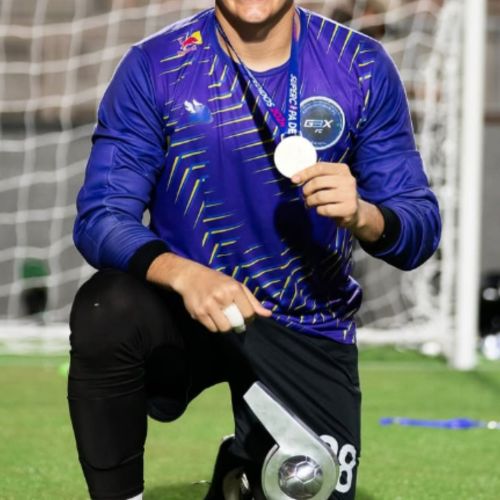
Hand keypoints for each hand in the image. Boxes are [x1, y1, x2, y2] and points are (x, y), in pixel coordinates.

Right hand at [147, 254, 271, 332]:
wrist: (190, 277)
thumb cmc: (218, 281)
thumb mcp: (236, 285)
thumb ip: (252, 301)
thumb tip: (268, 314)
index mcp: (234, 288)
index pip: (248, 313)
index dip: (248, 318)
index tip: (244, 316)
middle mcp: (221, 296)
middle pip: (236, 323)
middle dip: (237, 324)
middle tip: (233, 318)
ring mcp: (208, 305)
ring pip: (224, 328)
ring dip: (225, 326)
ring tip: (222, 316)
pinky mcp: (198, 313)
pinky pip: (212, 328)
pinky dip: (214, 325)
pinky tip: (211, 316)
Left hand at [292, 162, 359, 228]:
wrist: (354, 211)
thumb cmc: (337, 194)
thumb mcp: (331, 181)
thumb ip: (317, 176)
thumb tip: (295, 178)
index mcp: (342, 169)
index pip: (320, 167)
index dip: (305, 173)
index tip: (294, 180)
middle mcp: (348, 180)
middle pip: (318, 182)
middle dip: (306, 190)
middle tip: (305, 195)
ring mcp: (350, 194)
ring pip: (320, 196)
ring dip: (310, 201)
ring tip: (310, 204)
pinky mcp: (349, 208)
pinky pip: (325, 209)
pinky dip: (318, 211)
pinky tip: (321, 210)